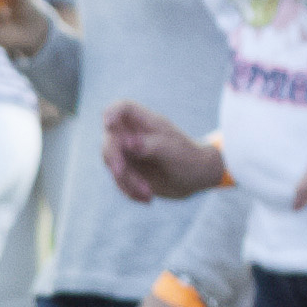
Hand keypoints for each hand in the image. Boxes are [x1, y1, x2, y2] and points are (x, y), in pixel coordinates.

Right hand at [100, 99, 228, 204]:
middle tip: (121, 173)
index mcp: (147, 123)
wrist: (197, 179)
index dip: (112, 112)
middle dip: (114, 159)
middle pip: (110, 140)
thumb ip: (151, 145)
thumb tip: (127, 143)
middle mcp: (133, 135)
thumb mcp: (174, 152)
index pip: (123, 108)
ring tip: (148, 193)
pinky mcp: (127, 170)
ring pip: (112, 164)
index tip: (109, 124)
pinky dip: (129, 191)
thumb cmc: (190, 159)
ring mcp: (128, 153)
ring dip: (126, 181)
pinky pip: (118, 181)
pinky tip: (146, 198)